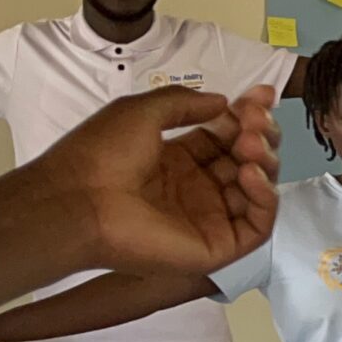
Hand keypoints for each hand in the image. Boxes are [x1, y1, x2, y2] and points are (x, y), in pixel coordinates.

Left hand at [32, 86, 280, 277]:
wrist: (77, 201)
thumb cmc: (102, 154)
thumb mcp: (141, 111)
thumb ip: (184, 103)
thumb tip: (223, 102)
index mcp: (177, 161)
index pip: (227, 139)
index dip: (247, 116)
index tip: (262, 95)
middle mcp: (196, 189)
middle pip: (247, 162)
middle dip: (260, 135)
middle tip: (255, 121)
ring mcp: (208, 219)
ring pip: (257, 191)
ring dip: (265, 161)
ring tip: (250, 144)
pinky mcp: (217, 246)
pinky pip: (257, 225)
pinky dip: (265, 198)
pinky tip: (251, 173)